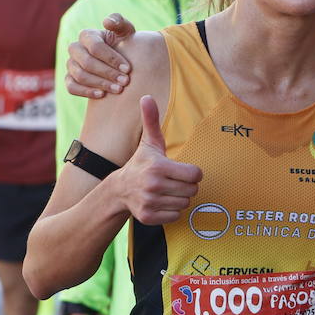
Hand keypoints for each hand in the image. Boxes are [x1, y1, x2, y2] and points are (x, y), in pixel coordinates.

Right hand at [65, 13, 135, 98]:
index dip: (112, 59)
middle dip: (108, 73)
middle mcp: (75, 49)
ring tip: (118, 89)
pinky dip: (86, 92)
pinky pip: (71, 87)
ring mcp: (71, 64)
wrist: (120, 62)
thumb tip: (106, 22)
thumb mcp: (126, 31)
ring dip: (100, 83)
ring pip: (79, 75)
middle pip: (87, 63)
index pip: (95, 47)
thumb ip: (119, 22)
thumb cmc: (124, 44)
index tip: (128, 69)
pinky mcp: (69, 79)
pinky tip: (102, 95)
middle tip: (125, 82)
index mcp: (87, 35)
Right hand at [116, 96, 201, 224]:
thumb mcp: (149, 143)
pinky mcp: (148, 217)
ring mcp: (150, 202)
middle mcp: (153, 185)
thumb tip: (146, 97)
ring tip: (167, 190)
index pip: (196, 174)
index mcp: (158, 167)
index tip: (181, 170)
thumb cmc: (141, 163)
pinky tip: (161, 201)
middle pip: (192, 190)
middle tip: (173, 181)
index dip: (192, 172)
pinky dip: (172, 211)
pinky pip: (176, 216)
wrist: (119, 189)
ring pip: (185, 203)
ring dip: (180, 198)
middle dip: (186, 186)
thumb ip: (151, 120)